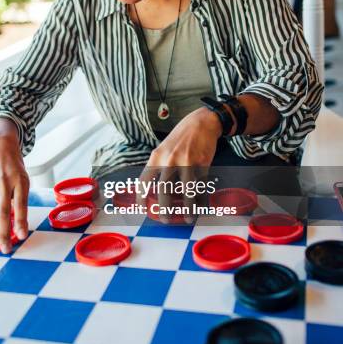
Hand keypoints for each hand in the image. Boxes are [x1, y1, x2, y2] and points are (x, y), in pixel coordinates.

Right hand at [0, 119, 29, 252]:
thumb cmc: (14, 165)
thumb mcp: (24, 177)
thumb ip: (21, 196)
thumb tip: (17, 219)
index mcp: (21, 180)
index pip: (21, 205)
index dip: (21, 222)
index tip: (22, 236)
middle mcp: (5, 183)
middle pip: (3, 213)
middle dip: (5, 233)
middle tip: (7, 248)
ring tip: (3, 235)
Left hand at [138, 107, 221, 222]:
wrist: (201, 123)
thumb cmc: (180, 138)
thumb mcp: (163, 149)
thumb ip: (158, 166)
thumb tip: (152, 189)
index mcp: (156, 157)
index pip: (144, 181)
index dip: (141, 198)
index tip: (143, 210)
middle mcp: (169, 160)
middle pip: (164, 191)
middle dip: (164, 209)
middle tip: (165, 220)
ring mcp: (187, 162)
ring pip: (185, 192)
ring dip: (187, 209)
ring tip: (187, 218)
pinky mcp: (202, 164)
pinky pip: (200, 186)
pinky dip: (200, 199)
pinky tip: (199, 207)